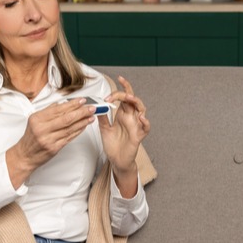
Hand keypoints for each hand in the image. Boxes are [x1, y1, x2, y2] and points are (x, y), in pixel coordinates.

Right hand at [6, 98, 95, 188]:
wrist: (25, 155)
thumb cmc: (31, 138)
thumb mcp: (34, 121)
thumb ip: (48, 111)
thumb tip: (62, 103)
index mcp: (37, 119)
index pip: (58, 109)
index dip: (72, 104)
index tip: (82, 101)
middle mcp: (42, 129)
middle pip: (66, 118)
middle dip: (81, 112)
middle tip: (91, 108)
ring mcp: (48, 139)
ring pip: (70, 128)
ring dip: (83, 122)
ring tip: (91, 116)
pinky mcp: (54, 148)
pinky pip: (69, 137)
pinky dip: (78, 131)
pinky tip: (84, 126)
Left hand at [98, 76, 149, 196]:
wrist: (116, 160)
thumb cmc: (113, 144)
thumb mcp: (104, 129)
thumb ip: (102, 117)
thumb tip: (97, 105)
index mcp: (122, 114)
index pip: (124, 97)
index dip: (121, 89)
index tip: (116, 82)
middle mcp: (130, 118)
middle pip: (133, 100)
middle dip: (127, 93)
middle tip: (117, 94)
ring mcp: (135, 126)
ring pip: (142, 110)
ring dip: (137, 103)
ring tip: (130, 98)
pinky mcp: (138, 136)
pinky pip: (145, 128)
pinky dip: (145, 122)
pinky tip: (141, 118)